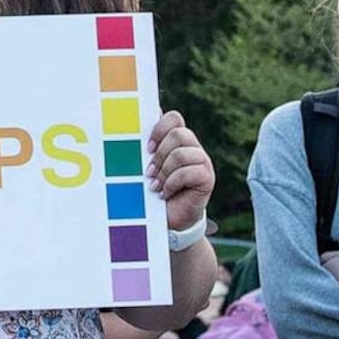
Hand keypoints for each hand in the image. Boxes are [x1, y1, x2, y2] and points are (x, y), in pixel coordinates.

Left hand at [146, 112, 213, 230]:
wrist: (169, 220)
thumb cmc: (154, 192)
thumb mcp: (144, 168)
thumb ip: (143, 149)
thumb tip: (131, 126)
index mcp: (176, 140)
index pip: (173, 118)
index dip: (159, 128)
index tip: (147, 148)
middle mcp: (192, 147)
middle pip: (179, 133)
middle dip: (160, 154)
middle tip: (149, 172)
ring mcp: (202, 161)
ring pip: (182, 153)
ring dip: (165, 171)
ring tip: (155, 185)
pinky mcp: (207, 178)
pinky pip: (190, 172)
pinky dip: (173, 183)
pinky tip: (165, 192)